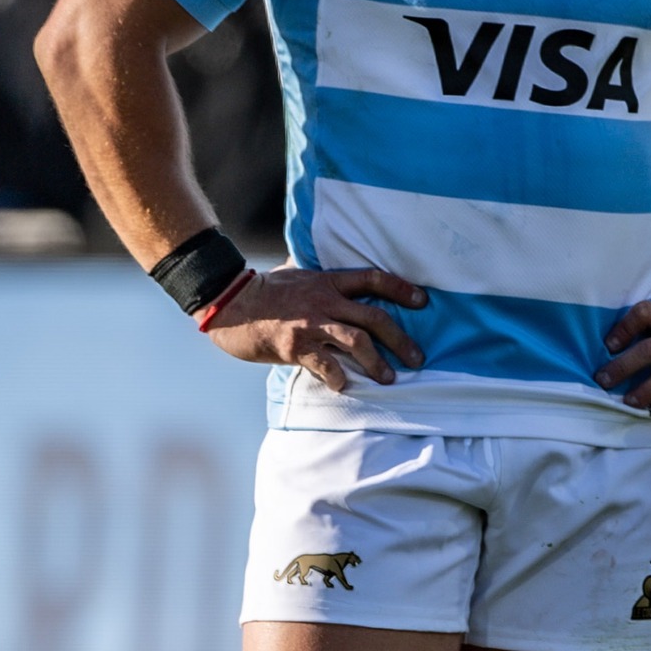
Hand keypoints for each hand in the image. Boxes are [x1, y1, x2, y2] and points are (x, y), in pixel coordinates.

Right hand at [203, 266, 426, 390]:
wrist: (228, 302)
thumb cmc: (262, 290)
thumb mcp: (293, 272)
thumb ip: (314, 273)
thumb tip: (315, 264)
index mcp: (328, 281)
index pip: (373, 279)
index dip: (400, 288)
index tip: (422, 301)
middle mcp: (324, 300)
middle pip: (374, 317)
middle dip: (400, 339)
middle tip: (417, 358)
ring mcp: (310, 323)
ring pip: (356, 341)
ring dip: (377, 362)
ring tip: (388, 378)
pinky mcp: (294, 346)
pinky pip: (325, 364)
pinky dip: (338, 377)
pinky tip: (344, 386)